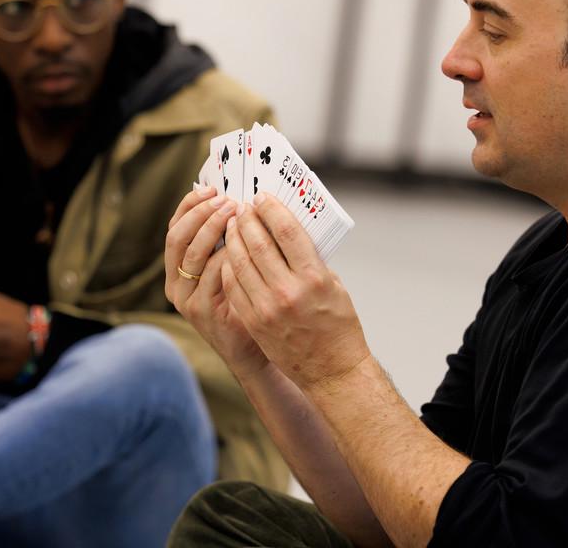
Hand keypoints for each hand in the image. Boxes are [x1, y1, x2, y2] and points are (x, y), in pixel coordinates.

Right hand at [165, 186, 268, 377]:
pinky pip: (213, 275)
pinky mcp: (203, 311)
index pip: (174, 228)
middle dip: (200, 214)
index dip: (189, 205)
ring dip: (214, 229)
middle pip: (177, 238)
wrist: (251, 349)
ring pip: (193, 254)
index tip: (210, 188)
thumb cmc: (245, 302)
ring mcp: (186, 299)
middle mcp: (175, 284)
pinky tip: (244, 244)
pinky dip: (227, 255)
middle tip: (225, 200)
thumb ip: (225, 241)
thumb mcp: (229, 268)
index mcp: (177, 269)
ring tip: (236, 214)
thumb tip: (233, 199)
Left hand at [221, 195, 370, 390]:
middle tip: (241, 207)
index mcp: (314, 277)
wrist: (332, 371)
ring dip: (233, 239)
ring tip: (232, 226)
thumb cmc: (338, 325)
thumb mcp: (334, 285)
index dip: (271, 208)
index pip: (286, 230)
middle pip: (258, 242)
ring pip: (239, 261)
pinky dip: (229, 265)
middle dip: (246, 219)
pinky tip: (230, 255)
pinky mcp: (253, 321)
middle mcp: (288, 291)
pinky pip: (233, 285)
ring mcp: (266, 308)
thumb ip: (311, 259)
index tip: (261, 197)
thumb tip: (287, 231)